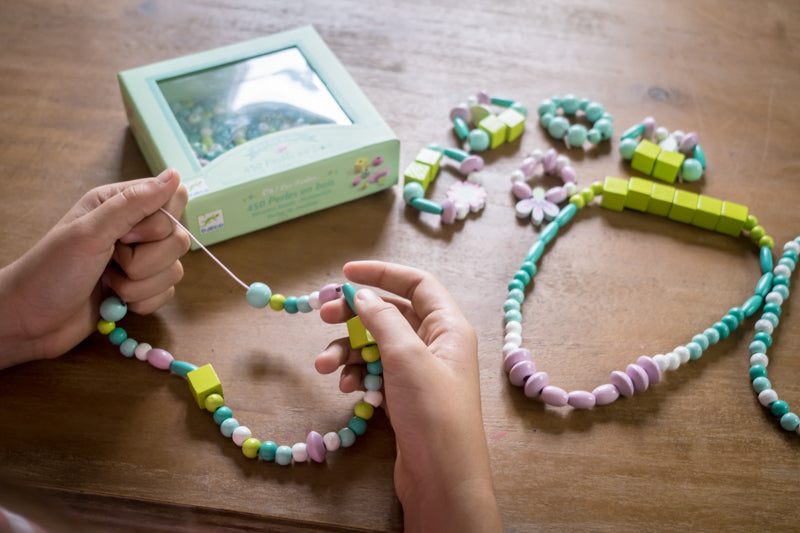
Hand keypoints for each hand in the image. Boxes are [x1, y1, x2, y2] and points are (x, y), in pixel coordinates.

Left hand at [0, 168, 189, 368]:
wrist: (29, 322)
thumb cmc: (50, 272)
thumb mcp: (90, 233)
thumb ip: (134, 203)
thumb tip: (175, 174)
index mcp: (120, 204)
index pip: (174, 200)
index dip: (159, 222)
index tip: (127, 235)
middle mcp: (133, 229)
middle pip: (178, 239)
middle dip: (146, 260)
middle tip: (111, 261)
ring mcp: (139, 261)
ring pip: (174, 270)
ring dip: (140, 285)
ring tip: (108, 284)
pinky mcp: (141, 289)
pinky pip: (167, 293)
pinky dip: (143, 301)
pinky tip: (116, 301)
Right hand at [315, 261, 501, 532]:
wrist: (441, 477)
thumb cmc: (432, 411)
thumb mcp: (406, 356)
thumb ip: (382, 319)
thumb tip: (362, 293)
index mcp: (449, 326)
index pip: (417, 283)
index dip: (383, 273)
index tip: (345, 273)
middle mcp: (437, 344)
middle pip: (391, 314)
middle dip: (355, 315)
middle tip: (322, 317)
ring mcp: (421, 372)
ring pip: (377, 345)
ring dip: (348, 351)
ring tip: (324, 366)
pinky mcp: (405, 396)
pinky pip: (376, 372)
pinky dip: (357, 374)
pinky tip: (345, 387)